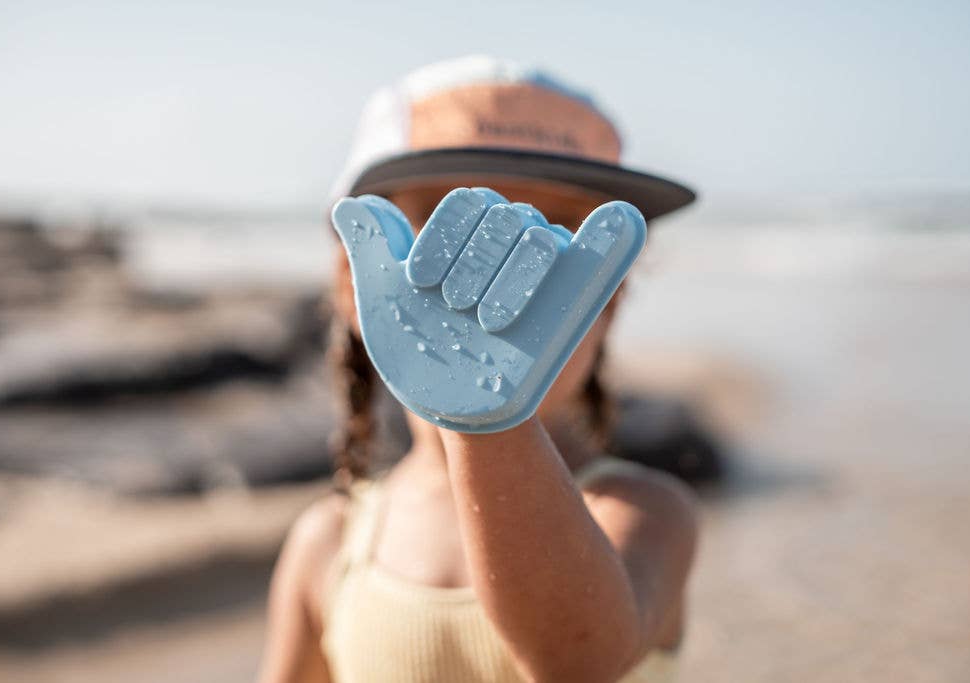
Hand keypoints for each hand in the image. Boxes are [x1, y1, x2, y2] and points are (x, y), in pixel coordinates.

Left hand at [331, 187, 645, 432]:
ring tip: (488, 322)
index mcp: (471, 232)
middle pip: (503, 217)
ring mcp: (546, 269)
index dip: (442, 239)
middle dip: (473, 262)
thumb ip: (373, 246)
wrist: (453, 406)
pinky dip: (613, 233)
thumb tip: (347, 203)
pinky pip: (602, 255)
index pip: (467, 204)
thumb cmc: (421, 350)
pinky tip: (622, 216)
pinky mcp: (574, 300)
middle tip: (457, 310)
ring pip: (538, 238)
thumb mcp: (384, 300)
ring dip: (511, 275)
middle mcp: (510, 243)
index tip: (420, 284)